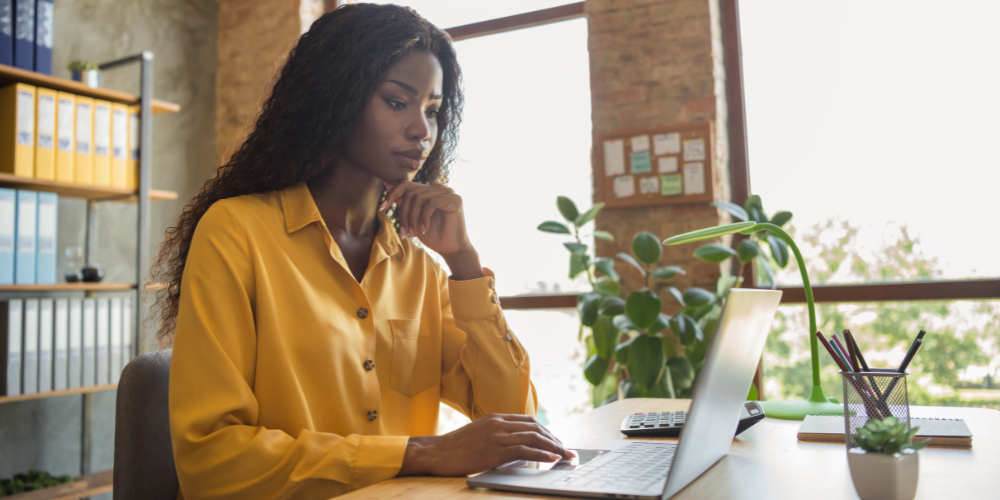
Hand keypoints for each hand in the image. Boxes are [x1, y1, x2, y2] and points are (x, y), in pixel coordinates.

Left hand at [381, 181, 470, 255]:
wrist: (450, 249)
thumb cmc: (433, 235)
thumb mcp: (412, 218)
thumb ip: (403, 201)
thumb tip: (387, 183)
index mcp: (429, 190)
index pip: (406, 184)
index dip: (392, 194)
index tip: (382, 208)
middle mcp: (438, 188)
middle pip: (411, 193)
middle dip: (404, 214)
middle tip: (404, 232)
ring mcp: (447, 192)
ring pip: (419, 197)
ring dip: (413, 218)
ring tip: (414, 233)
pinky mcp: (454, 199)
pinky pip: (431, 202)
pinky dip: (424, 218)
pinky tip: (426, 229)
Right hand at [397, 414, 576, 476]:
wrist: (436, 452)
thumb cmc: (456, 448)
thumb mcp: (479, 434)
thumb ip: (498, 436)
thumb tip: (518, 448)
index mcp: (496, 418)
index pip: (528, 421)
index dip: (546, 431)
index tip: (556, 441)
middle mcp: (499, 423)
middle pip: (535, 427)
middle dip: (554, 439)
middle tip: (567, 450)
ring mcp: (497, 435)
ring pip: (533, 437)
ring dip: (554, 447)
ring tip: (565, 456)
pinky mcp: (495, 450)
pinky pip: (525, 449)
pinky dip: (542, 453)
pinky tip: (552, 459)